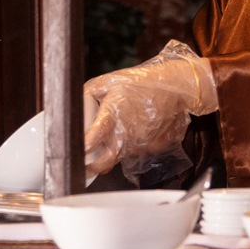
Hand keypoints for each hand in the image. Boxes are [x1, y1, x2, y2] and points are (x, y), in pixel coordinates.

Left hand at [81, 40, 217, 181]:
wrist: (174, 87)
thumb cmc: (141, 82)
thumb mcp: (108, 81)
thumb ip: (88, 94)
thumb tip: (75, 108)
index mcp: (112, 116)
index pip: (92, 140)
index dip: (82, 149)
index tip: (77, 151)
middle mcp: (125, 134)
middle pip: (104, 163)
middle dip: (92, 167)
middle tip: (86, 163)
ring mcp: (138, 143)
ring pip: (119, 157)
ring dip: (113, 151)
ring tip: (116, 132)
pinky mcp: (150, 147)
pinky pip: (134, 151)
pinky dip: (129, 145)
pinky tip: (133, 129)